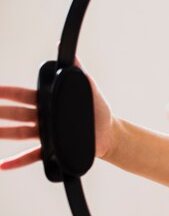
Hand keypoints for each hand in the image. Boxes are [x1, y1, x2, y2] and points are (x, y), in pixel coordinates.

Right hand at [0, 56, 115, 170]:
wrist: (110, 134)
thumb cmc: (98, 110)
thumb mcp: (88, 87)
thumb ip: (77, 71)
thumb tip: (65, 50)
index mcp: (49, 102)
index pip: (24, 96)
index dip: (8, 93)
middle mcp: (44, 118)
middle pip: (16, 114)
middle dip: (0, 112)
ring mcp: (46, 134)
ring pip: (19, 133)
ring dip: (3, 133)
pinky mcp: (52, 150)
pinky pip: (32, 157)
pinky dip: (16, 162)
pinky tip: (3, 165)